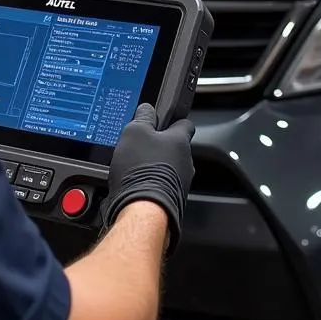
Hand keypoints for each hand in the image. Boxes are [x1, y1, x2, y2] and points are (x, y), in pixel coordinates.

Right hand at [100, 103, 194, 253]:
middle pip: (175, 148)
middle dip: (160, 147)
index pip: (185, 123)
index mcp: (180, 141)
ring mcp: (181, 183)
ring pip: (169, 169)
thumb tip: (147, 109)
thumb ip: (143, 117)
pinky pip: (162, 186)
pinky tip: (135, 186)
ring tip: (134, 170)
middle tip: (140, 147)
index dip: (173, 121)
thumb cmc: (141, 171)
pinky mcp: (172, 200)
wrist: (142, 210)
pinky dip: (151, 185)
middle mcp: (186, 162)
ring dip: (155, 168)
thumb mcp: (134, 133)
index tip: (163, 121)